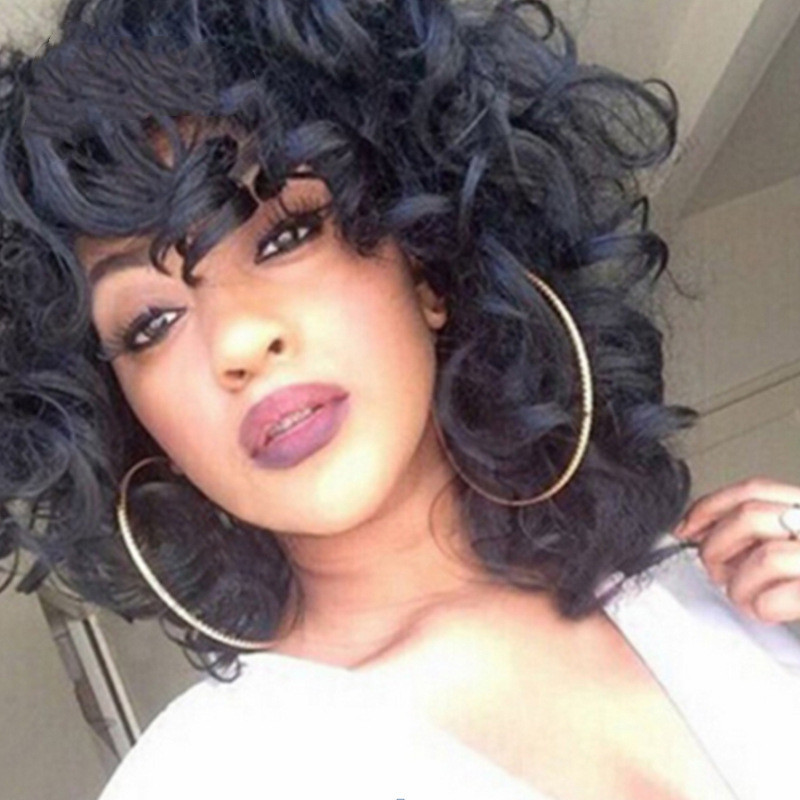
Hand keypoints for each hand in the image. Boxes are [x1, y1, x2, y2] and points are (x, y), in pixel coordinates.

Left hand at [673, 477, 799, 623]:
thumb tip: (703, 532)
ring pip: (765, 557)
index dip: (710, 506)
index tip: (686, 528)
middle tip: (716, 570)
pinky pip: (781, 597)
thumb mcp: (792, 540)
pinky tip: (768, 611)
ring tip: (747, 598)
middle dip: (719, 546)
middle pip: (751, 518)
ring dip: (741, 585)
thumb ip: (762, 531)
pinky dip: (763, 607)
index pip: (754, 490)